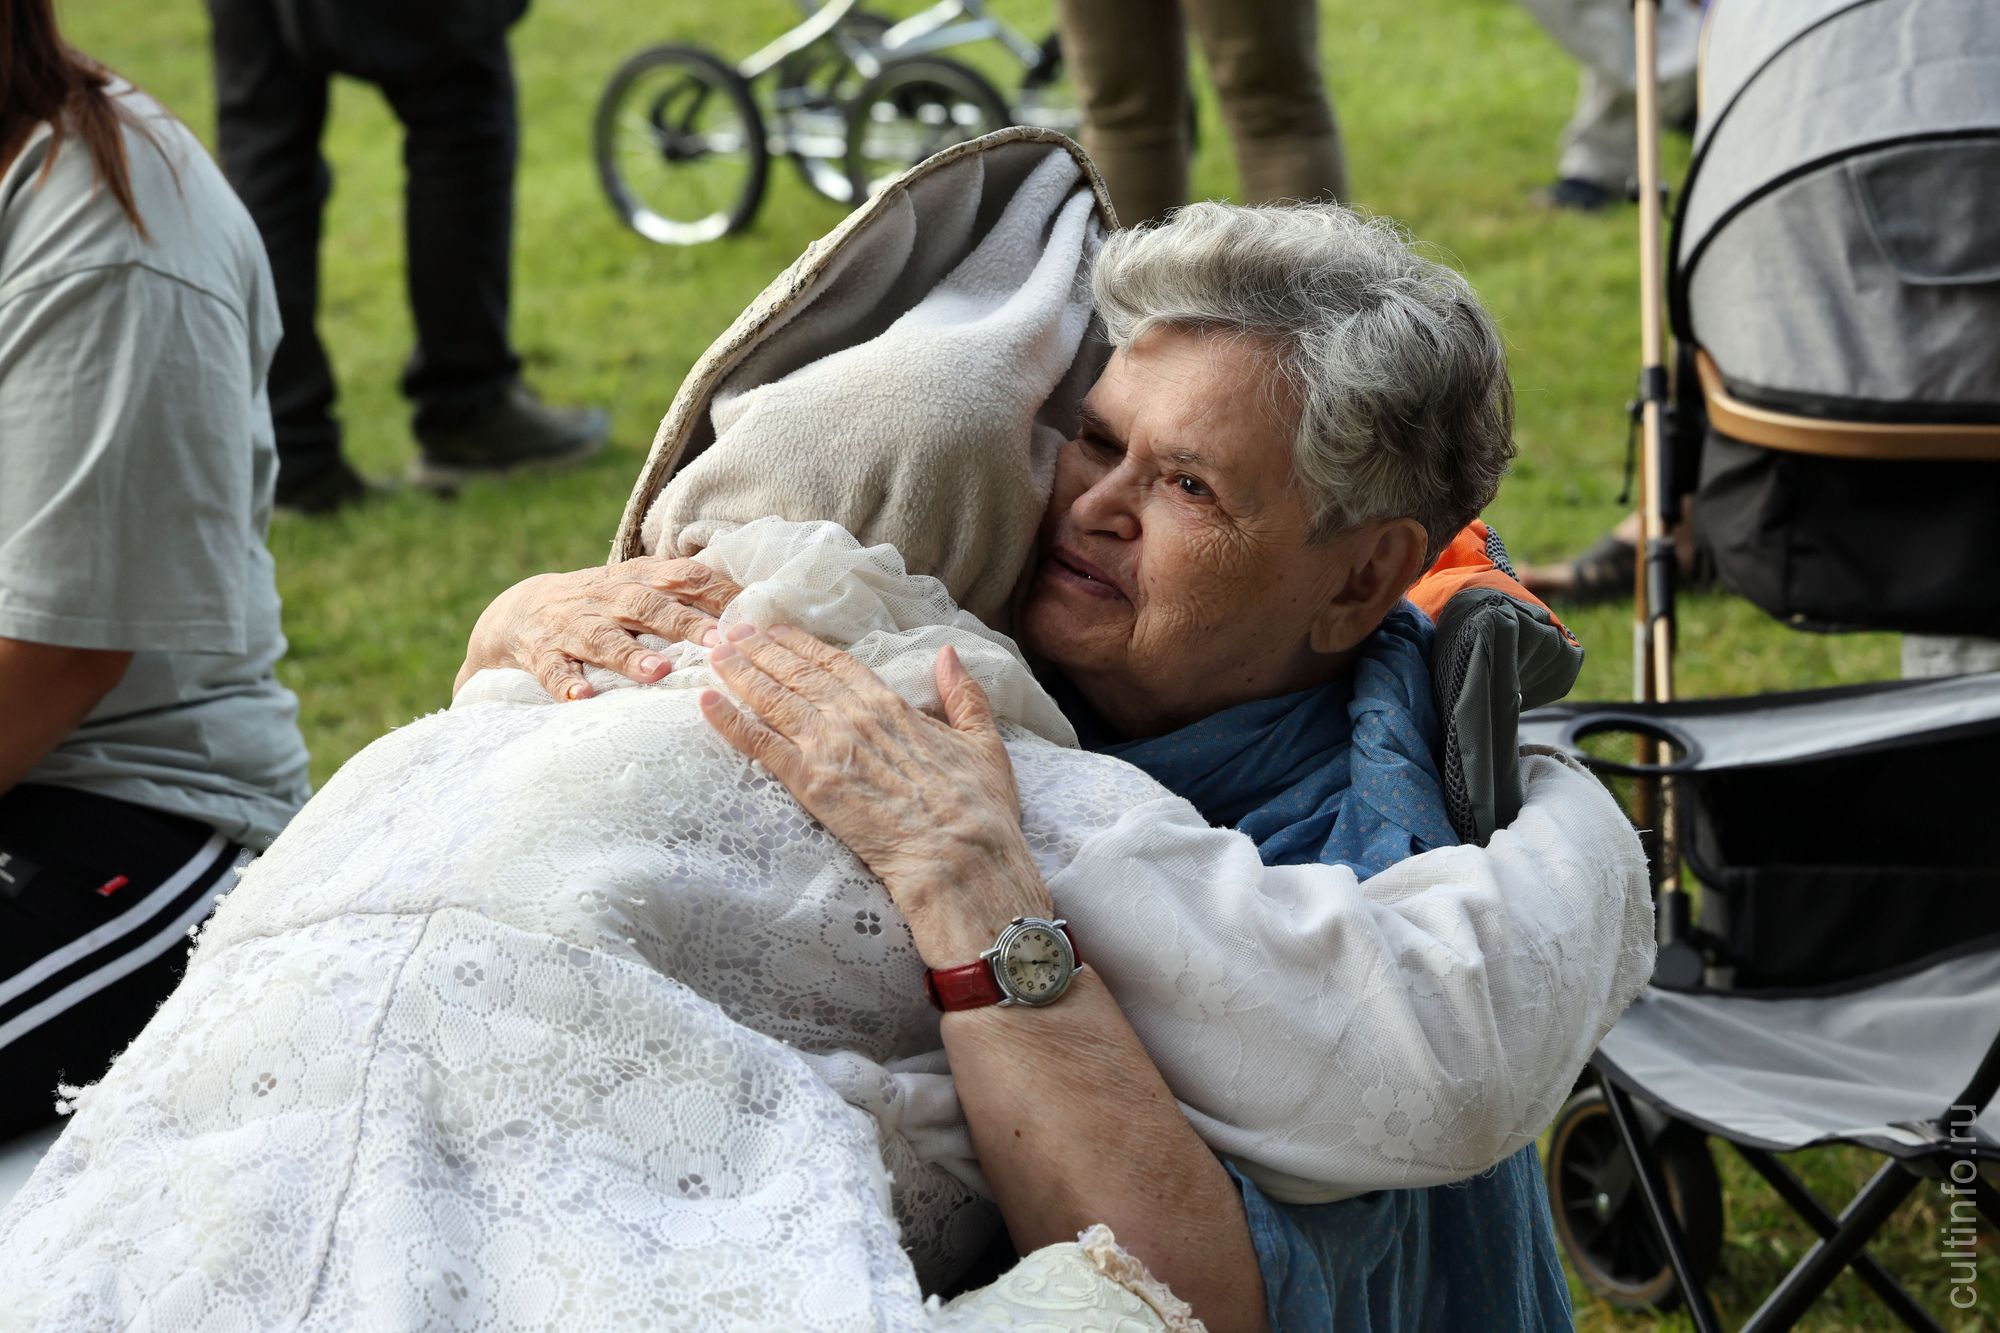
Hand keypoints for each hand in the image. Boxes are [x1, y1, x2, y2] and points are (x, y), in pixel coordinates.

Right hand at [455, 557, 741, 700]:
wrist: (518, 611)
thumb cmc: (600, 605)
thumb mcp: (640, 589)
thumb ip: (687, 595)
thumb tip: (752, 610)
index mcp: (636, 580)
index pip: (683, 578)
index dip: (716, 593)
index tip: (749, 613)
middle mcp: (606, 598)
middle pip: (646, 606)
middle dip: (681, 622)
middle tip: (715, 641)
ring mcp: (572, 626)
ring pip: (602, 638)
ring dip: (629, 655)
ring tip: (657, 672)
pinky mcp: (541, 654)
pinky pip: (553, 670)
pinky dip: (567, 684)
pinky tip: (583, 697)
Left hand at [698, 624, 1053, 964]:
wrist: (959, 856)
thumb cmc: (978, 807)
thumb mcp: (983, 741)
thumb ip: (964, 695)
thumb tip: (948, 655)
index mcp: (891, 704)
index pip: (835, 663)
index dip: (801, 644)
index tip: (776, 629)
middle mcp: (853, 716)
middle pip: (796, 673)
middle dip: (759, 648)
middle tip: (730, 629)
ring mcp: (829, 747)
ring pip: (773, 699)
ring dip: (739, 672)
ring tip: (714, 651)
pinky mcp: (810, 783)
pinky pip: (761, 744)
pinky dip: (731, 720)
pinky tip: (707, 702)